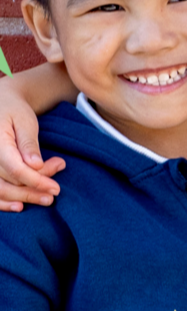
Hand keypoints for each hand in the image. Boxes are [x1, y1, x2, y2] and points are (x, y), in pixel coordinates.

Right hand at [0, 79, 61, 210]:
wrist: (0, 104)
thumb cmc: (14, 110)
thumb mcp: (25, 121)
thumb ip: (29, 144)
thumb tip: (35, 166)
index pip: (16, 169)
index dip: (37, 181)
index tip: (56, 188)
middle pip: (10, 181)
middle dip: (35, 188)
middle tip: (56, 190)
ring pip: (0, 190)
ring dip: (23, 197)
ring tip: (47, 198)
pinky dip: (3, 202)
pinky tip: (20, 207)